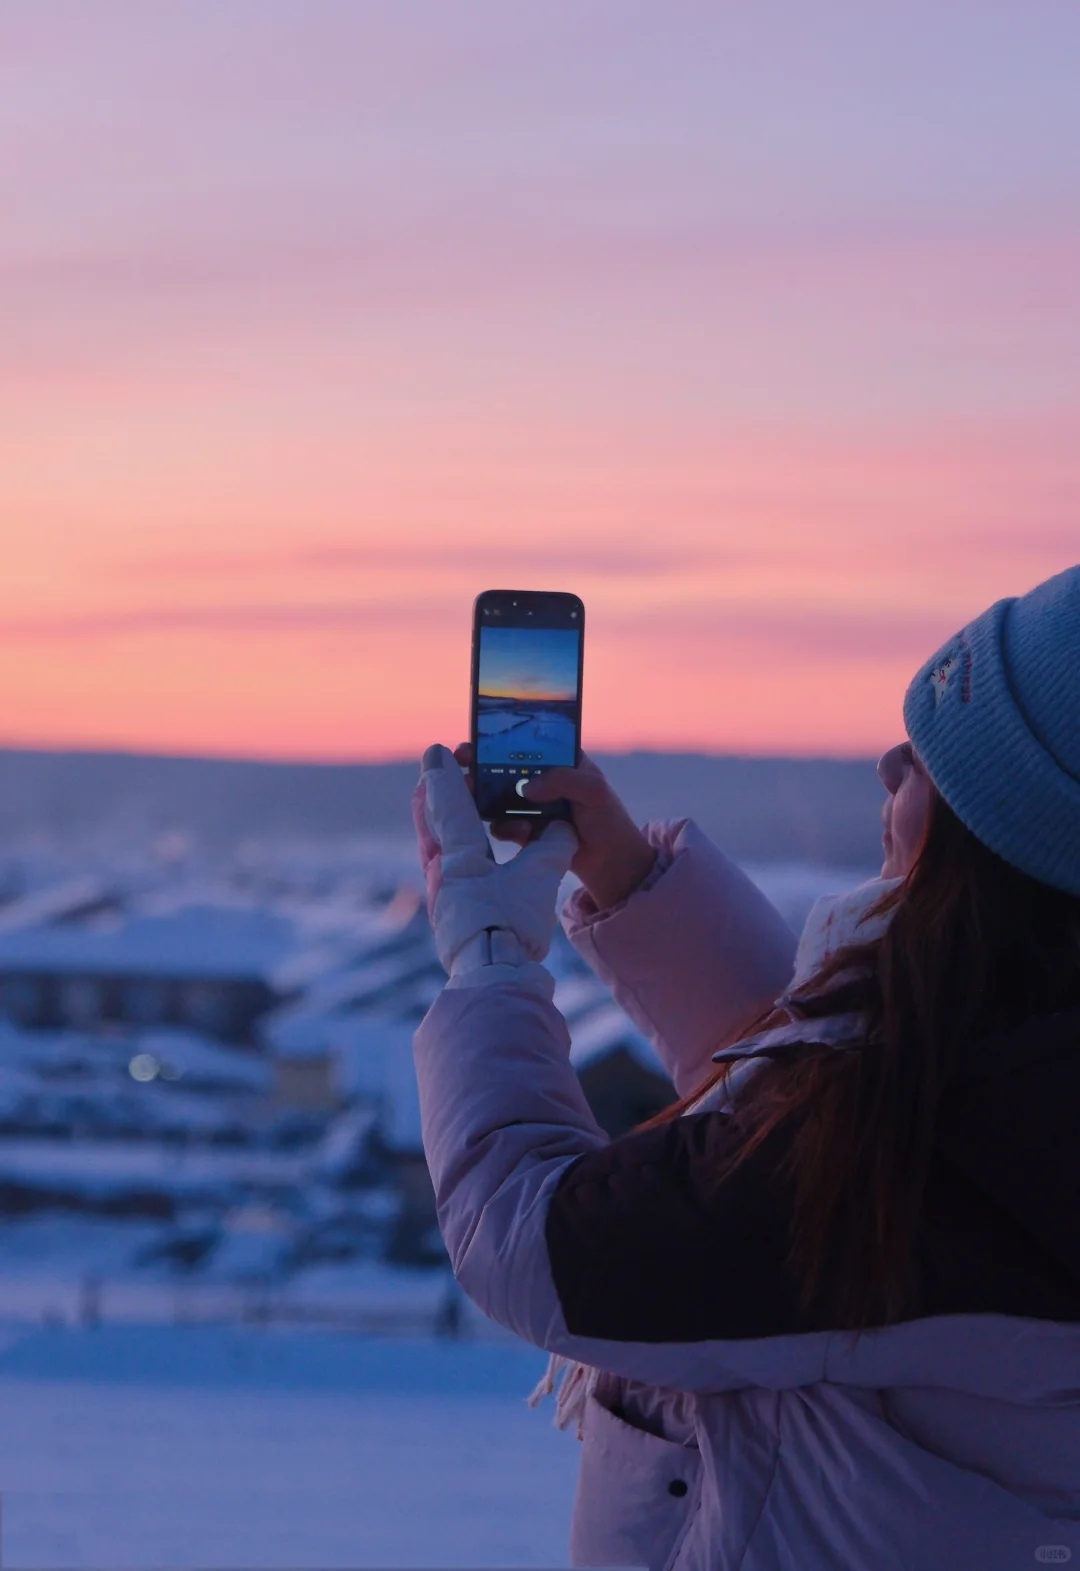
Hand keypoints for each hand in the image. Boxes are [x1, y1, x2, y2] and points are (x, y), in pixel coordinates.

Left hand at [413, 743, 577, 975]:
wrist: (494, 979)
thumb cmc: (512, 925)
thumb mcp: (539, 879)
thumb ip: (552, 846)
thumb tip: (564, 827)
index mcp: (458, 854)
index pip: (446, 801)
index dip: (443, 772)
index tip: (437, 750)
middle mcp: (441, 869)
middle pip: (431, 819)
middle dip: (438, 793)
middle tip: (447, 775)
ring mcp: (440, 892)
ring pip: (434, 842)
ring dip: (442, 820)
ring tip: (456, 808)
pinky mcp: (447, 911)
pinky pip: (444, 865)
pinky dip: (451, 847)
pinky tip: (466, 853)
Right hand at [452, 745, 656, 912]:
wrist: (613, 866)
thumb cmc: (609, 821)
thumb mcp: (592, 790)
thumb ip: (562, 780)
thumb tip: (527, 787)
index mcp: (561, 762)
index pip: (526, 744)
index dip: (501, 739)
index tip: (477, 738)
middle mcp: (543, 782)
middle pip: (505, 768)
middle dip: (481, 765)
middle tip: (461, 762)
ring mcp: (533, 808)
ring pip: (500, 797)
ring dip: (483, 796)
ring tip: (471, 796)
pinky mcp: (527, 833)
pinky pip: (506, 825)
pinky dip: (503, 826)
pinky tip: (508, 829)